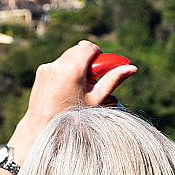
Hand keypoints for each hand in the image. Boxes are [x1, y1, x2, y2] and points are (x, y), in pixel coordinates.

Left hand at [10, 40, 136, 160]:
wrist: (43, 127)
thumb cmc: (72, 116)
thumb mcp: (97, 99)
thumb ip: (114, 80)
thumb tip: (132, 68)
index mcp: (72, 69)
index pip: (89, 47)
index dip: (98, 55)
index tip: (102, 68)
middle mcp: (57, 64)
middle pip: (78, 50)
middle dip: (88, 61)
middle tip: (92, 81)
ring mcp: (47, 67)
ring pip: (68, 57)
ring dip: (77, 66)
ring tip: (78, 88)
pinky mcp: (41, 72)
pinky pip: (58, 65)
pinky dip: (65, 72)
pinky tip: (66, 90)